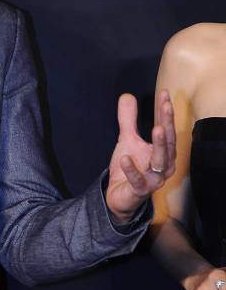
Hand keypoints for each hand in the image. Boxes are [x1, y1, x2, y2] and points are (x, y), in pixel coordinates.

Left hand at [105, 89, 175, 221]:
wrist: (120, 196)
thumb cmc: (129, 167)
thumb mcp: (127, 140)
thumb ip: (127, 120)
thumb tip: (127, 95)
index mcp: (163, 152)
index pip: (167, 129)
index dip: (165, 112)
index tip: (164, 94)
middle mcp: (164, 165)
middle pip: (169, 143)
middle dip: (168, 123)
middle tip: (166, 105)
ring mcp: (154, 179)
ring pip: (161, 162)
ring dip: (160, 144)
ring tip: (157, 128)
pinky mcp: (140, 191)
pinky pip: (138, 181)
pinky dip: (132, 170)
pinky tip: (124, 158)